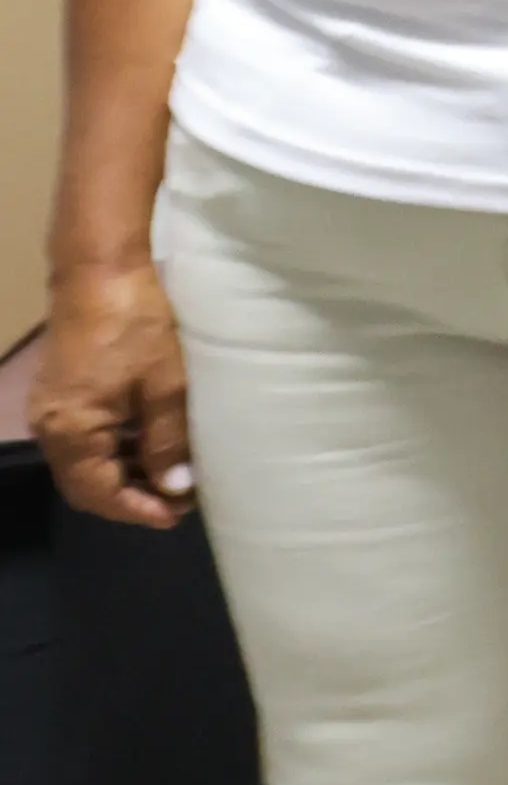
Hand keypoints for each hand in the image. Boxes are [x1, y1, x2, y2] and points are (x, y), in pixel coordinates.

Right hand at [32, 261, 197, 529]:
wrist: (102, 270)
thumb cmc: (138, 326)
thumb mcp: (166, 387)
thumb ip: (168, 442)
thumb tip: (177, 489)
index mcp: (70, 430)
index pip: (98, 493)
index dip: (138, 510)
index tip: (178, 515)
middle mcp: (51, 426)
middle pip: (86, 484)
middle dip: (131, 497)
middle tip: (180, 499)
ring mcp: (53, 408)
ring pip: (87, 462)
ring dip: (126, 473)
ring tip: (174, 475)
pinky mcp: (63, 393)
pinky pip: (86, 438)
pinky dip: (117, 449)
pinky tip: (153, 445)